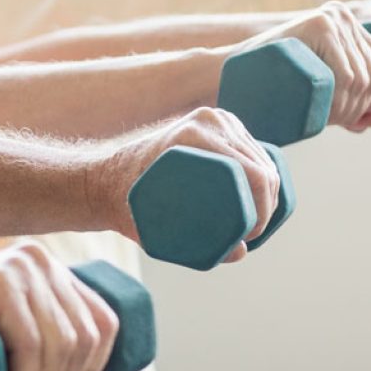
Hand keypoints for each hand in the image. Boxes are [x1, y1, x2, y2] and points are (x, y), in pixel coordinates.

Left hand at [88, 108, 280, 255]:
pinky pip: (251, 149)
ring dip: (268, 190)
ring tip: (256, 220)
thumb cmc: (125, 204)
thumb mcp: (154, 230)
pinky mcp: (216, 124)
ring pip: (261, 158)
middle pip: (262, 165)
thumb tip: (241, 252)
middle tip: (252, 233)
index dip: (263, 208)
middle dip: (268, 203)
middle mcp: (209, 120)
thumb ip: (195, 247)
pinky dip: (262, 171)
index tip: (251, 234)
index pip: (255, 173)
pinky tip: (262, 194)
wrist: (102, 178)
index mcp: (196, 135)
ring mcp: (215, 119)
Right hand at [232, 2, 370, 131]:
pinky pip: (344, 74)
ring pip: (362, 77)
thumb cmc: (270, 85)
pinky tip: (323, 109)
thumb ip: (351, 104)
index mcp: (351, 26)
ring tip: (325, 119)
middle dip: (360, 106)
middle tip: (334, 123)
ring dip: (349, 107)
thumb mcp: (318, 93)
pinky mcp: (317, 25)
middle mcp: (345, 16)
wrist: (226, 74)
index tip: (353, 118)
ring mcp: (332, 17)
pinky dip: (340, 98)